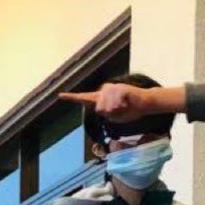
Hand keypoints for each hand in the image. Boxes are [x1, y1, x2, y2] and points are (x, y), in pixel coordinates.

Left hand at [60, 81, 180, 124]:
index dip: (72, 98)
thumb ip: (106, 113)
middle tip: (121, 109)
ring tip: (124, 105)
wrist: (145, 104)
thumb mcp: (115, 116)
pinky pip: (116, 104)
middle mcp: (104, 91)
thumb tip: (101, 107)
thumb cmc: (130, 110)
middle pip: (99, 109)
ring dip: (117, 110)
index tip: (60, 96)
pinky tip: (127, 103)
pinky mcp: (119, 88)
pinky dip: (123, 107)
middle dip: (110, 113)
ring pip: (107, 107)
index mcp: (101, 98)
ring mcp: (111, 88)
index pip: (84, 98)